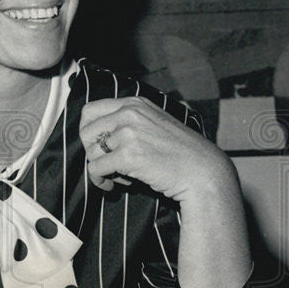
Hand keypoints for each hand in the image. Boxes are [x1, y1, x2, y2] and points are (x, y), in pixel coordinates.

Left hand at [79, 97, 233, 201]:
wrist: (203, 171)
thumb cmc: (179, 152)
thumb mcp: (153, 123)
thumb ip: (128, 121)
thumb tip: (97, 136)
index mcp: (134, 103)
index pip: (89, 110)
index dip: (89, 132)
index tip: (98, 146)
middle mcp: (129, 113)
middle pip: (85, 133)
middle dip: (93, 152)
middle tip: (109, 165)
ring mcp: (129, 133)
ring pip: (91, 153)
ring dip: (102, 169)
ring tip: (122, 175)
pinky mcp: (129, 155)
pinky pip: (96, 169)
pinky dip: (102, 181)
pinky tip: (119, 184)